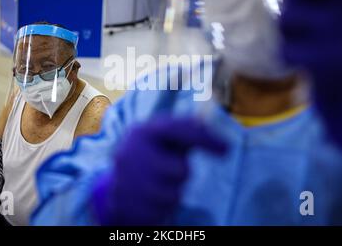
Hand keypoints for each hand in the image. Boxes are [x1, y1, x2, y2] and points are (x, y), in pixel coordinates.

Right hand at [91, 117, 226, 224]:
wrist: (114, 188)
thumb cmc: (150, 157)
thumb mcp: (163, 139)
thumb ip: (186, 132)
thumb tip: (218, 136)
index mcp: (141, 132)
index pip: (177, 129)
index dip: (204, 137)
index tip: (226, 149)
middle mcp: (130, 153)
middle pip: (181, 170)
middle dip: (182, 172)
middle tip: (169, 169)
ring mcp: (126, 182)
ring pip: (174, 194)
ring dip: (173, 192)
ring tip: (159, 184)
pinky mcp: (126, 206)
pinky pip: (163, 212)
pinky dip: (163, 207)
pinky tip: (151, 199)